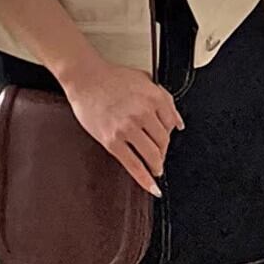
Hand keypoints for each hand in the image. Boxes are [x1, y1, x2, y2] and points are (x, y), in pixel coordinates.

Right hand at [61, 58, 184, 197]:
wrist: (86, 79)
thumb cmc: (112, 77)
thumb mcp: (144, 79)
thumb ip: (164, 98)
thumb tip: (177, 121)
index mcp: (153, 97)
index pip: (172, 123)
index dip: (170, 132)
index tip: (167, 138)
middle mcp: (143, 113)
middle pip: (163, 141)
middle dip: (163, 151)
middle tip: (160, 154)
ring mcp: (127, 128)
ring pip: (152, 155)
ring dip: (157, 166)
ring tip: (156, 169)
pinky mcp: (112, 141)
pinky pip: (133, 165)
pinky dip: (144, 179)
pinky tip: (151, 186)